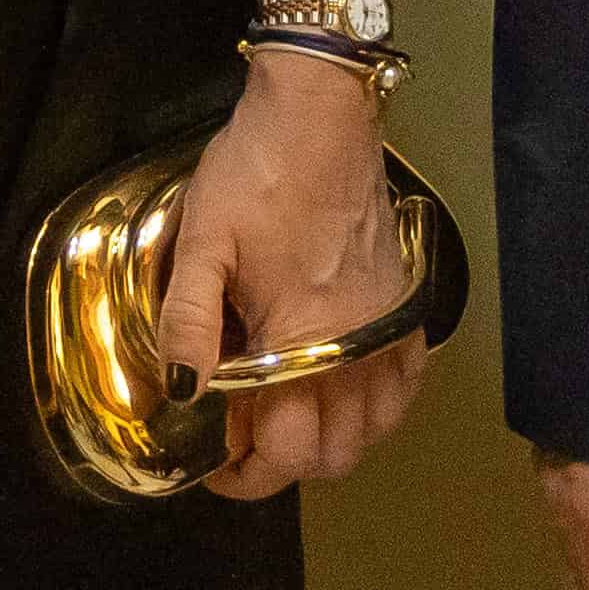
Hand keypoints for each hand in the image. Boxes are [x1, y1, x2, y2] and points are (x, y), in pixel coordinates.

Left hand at [160, 53, 432, 499]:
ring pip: (374, 430)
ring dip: (332, 442)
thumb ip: (187, 321)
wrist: (322, 114)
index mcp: (300, 337)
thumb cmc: (257, 171)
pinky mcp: (405, 306)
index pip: (286, 450)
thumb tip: (182, 392)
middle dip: (284, 465)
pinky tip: (343, 392)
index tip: (216, 466)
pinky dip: (377, 410)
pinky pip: (406, 387)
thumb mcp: (201, 240)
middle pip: (334, 454)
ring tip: (288, 418)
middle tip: (243, 441)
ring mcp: (387, 329)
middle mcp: (354, 346)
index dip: (246, 475)